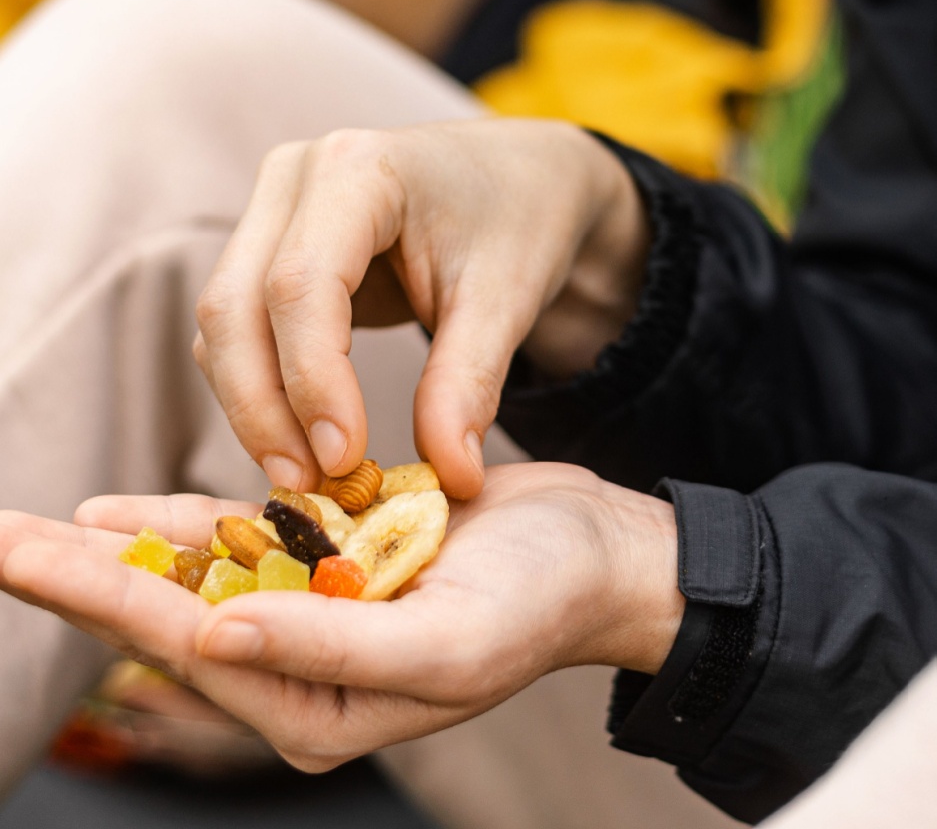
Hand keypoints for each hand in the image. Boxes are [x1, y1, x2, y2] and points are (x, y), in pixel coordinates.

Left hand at [0, 465, 682, 772]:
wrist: (595, 551)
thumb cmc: (538, 603)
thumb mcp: (445, 641)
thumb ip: (328, 646)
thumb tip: (211, 634)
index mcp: (319, 704)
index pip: (184, 644)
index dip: (91, 598)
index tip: (14, 553)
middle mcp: (306, 664)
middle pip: (171, 613)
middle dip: (80, 579)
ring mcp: (321, 607)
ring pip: (202, 576)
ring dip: (124, 551)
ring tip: (38, 531)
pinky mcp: (341, 558)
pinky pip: (254, 539)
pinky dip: (192, 524)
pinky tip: (134, 516)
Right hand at [192, 119, 650, 496]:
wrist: (523, 179)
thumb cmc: (519, 221)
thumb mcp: (507, 297)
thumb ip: (469, 383)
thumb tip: (451, 480)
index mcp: (358, 168)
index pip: (301, 283)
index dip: (311, 380)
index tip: (342, 460)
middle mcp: (297, 176)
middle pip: (236, 304)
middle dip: (263, 406)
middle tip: (309, 486)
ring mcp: (275, 207)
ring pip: (225, 322)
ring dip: (255, 405)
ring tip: (311, 477)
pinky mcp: (271, 245)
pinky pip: (242, 326)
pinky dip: (263, 387)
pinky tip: (306, 439)